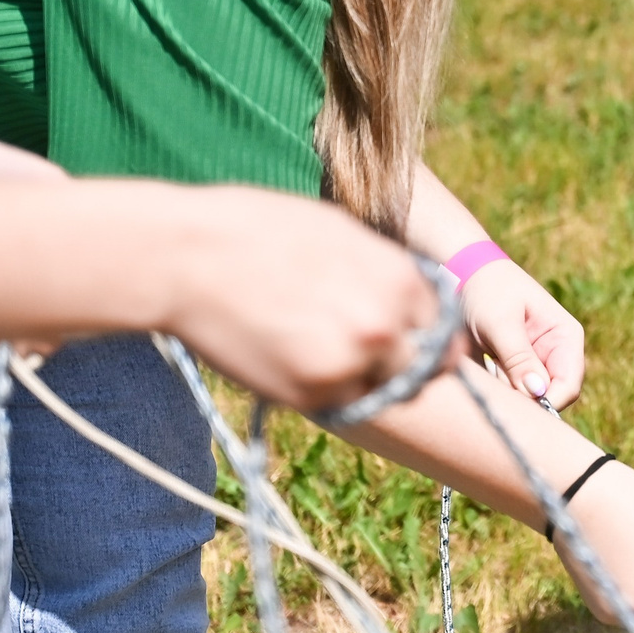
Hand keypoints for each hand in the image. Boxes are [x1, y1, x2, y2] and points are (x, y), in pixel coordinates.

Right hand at [160, 188, 464, 411]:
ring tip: (320, 347)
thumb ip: (388, 273)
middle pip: (423, 370)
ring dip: (364, 379)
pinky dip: (323, 388)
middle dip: (402, 363)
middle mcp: (386, 329)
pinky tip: (290, 353)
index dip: (423, 333)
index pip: (443, 328)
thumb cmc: (263, 230)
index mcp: (402, 281)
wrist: (190, 256)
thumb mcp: (345, 235)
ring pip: (380, 391)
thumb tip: (413, 301)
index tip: (405, 335)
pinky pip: (337, 402)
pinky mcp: (309, 396)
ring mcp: (348, 367)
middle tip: (366, 351)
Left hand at [458, 258, 584, 409]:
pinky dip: (499, 387)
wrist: (465, 274)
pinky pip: (514, 392)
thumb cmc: (488, 291)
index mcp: (566, 337)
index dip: (546, 402)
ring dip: (508, 392)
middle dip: (524, 398)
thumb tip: (538, 393)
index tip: (515, 403)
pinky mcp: (518, 368)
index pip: (569, 385)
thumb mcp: (501, 323)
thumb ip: (519, 358)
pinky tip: (485, 366)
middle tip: (495, 380)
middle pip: (551, 397)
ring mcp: (538, 362)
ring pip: (530, 398)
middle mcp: (558, 353)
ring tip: (487, 364)